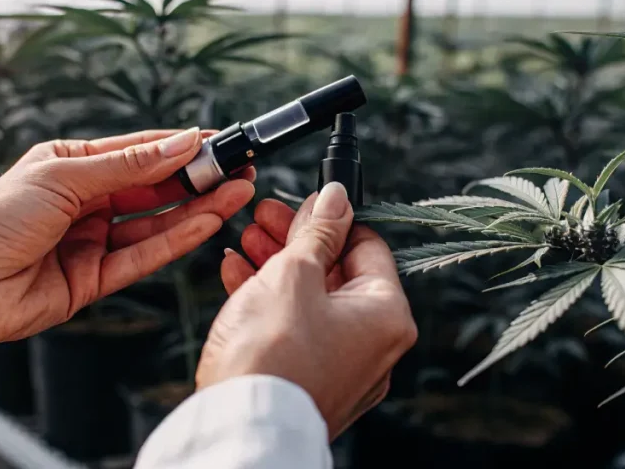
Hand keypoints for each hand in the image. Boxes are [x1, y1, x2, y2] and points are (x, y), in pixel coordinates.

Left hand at [0, 128, 255, 388]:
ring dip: (196, 208)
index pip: (136, 152)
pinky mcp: (97, 278)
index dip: (178, 146)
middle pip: (152, 187)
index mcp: (69, 166)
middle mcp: (84, 202)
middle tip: (238, 170)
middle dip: (196, 178)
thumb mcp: (63, 179)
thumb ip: (128, 166)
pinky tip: (206, 222)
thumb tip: (180, 143)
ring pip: (155, 222)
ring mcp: (93, 240)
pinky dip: (176, 239)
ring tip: (236, 194)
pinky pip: (144, 255)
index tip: (218, 140)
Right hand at [199, 183, 417, 438]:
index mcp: (386, 316)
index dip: (332, 218)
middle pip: (336, 274)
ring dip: (277, 266)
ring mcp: (341, 369)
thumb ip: (317, 232)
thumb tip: (337, 199)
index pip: (368, 248)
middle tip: (265, 217)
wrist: (239, 426)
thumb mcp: (293, 272)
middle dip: (296, 241)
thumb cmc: (272, 355)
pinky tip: (238, 276)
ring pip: (311, 302)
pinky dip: (270, 303)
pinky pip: (296, 331)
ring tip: (245, 241)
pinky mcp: (309, 382)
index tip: (303, 202)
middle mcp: (373, 347)